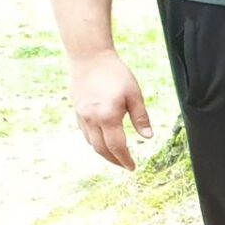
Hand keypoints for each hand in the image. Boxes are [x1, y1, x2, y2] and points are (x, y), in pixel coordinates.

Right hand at [66, 49, 152, 169]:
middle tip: (125, 165)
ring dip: (103, 153)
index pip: (117, 146)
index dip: (125, 159)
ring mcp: (81, 115)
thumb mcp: (134, 95)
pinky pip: (85, 133)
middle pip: (101, 149)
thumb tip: (148, 137)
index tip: (132, 167)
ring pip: (91, 143)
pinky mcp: (77, 110)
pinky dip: (95, 141)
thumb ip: (141, 118)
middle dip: (114, 160)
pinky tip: (103, 142)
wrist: (89, 57)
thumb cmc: (115, 74)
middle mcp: (91, 119)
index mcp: (108, 117)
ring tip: (116, 157)